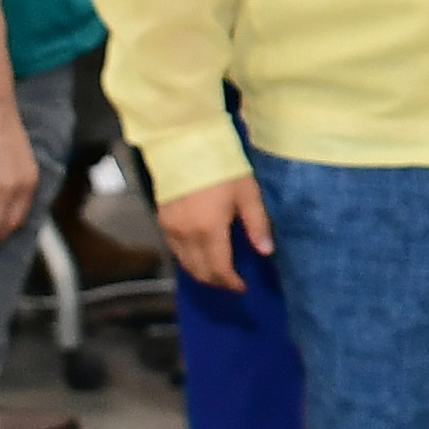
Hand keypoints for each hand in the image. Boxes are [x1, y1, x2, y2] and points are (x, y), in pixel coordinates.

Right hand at [153, 173, 271, 293]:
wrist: (184, 141)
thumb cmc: (221, 164)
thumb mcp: (247, 192)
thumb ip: (257, 224)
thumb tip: (265, 251)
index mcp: (209, 229)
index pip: (219, 269)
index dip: (231, 282)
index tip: (242, 286)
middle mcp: (186, 234)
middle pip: (199, 271)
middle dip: (216, 281)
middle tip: (231, 282)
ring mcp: (170, 227)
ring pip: (184, 262)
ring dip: (201, 272)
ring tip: (218, 271)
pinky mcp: (162, 219)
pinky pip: (174, 249)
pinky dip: (187, 257)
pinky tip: (200, 253)